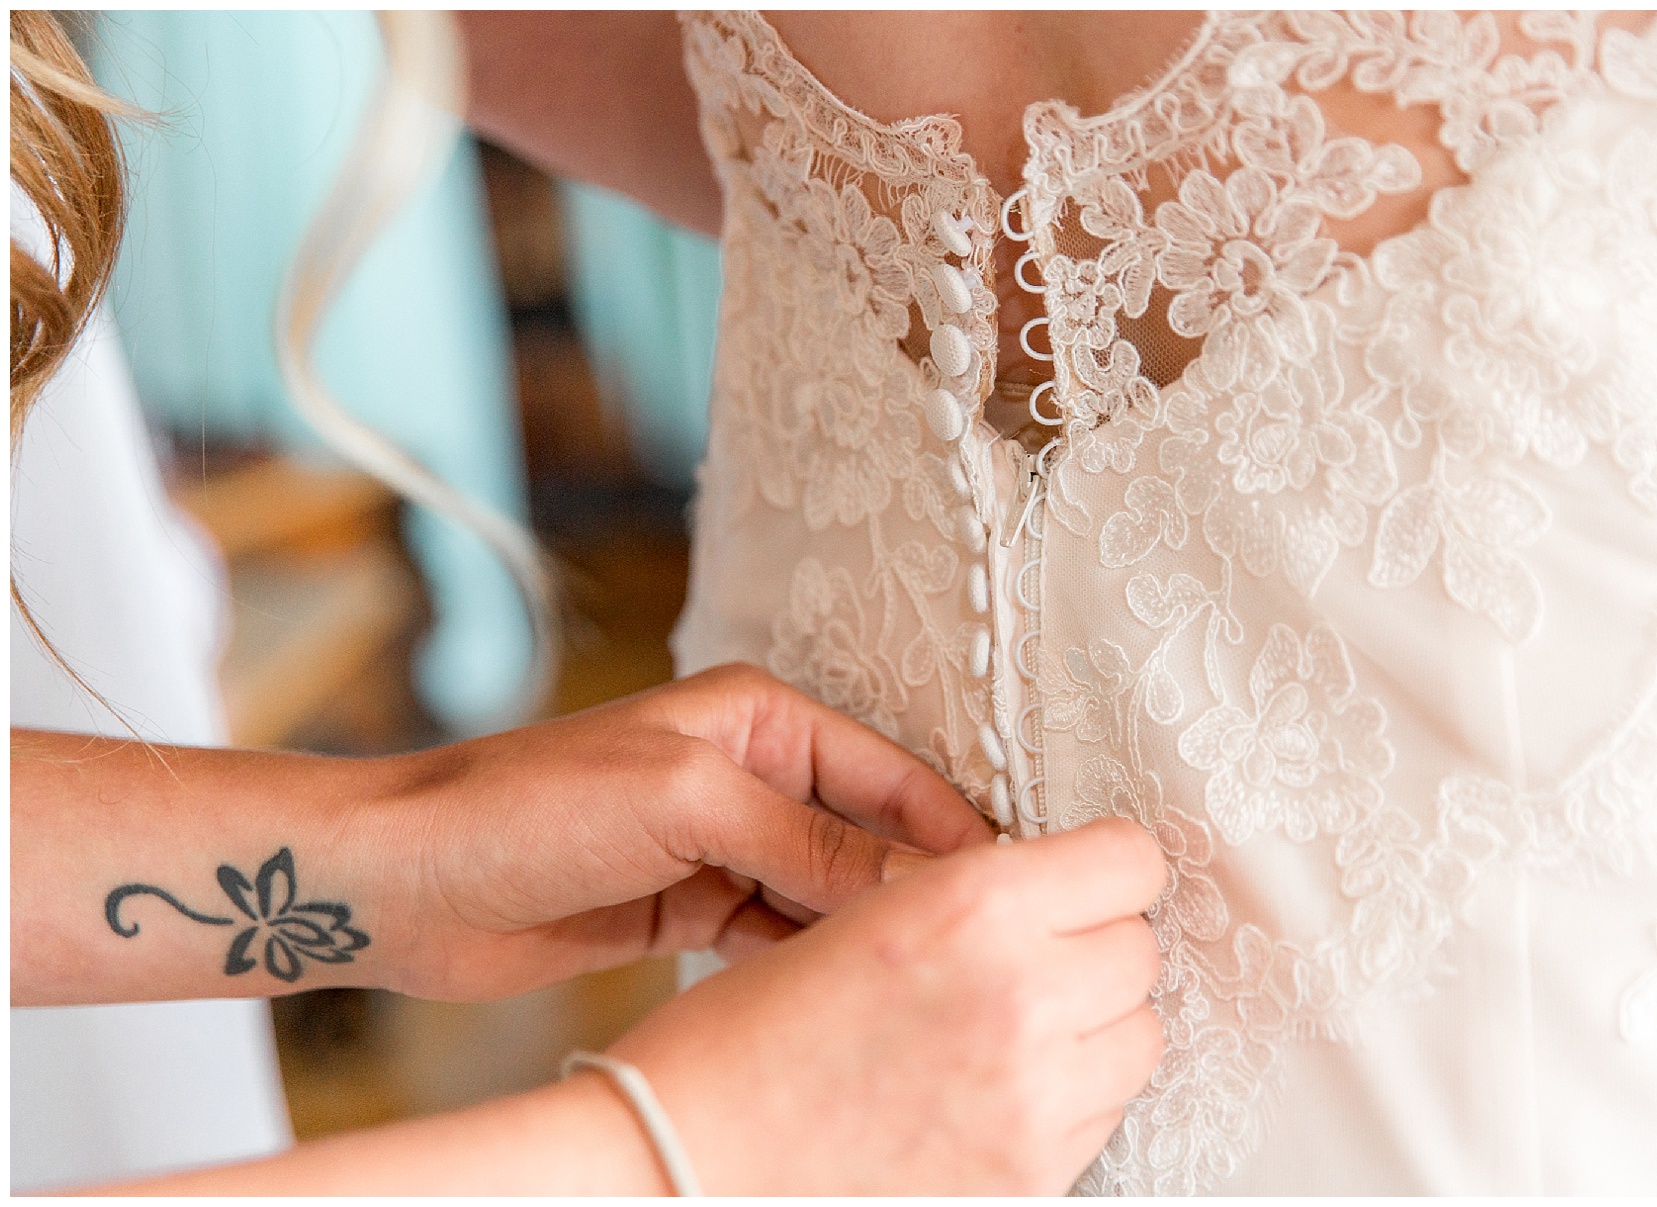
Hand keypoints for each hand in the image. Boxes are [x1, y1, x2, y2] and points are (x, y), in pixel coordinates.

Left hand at [374, 663, 992, 999]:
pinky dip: (811, 964)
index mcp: (759, 718)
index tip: (1009, 899)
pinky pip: (780, 935)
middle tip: (978, 958)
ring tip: (927, 989)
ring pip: (829, 893)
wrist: (406, 883)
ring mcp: (723, 844)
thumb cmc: (524, 809)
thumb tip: (916, 883)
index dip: (953, 836)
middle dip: (916, 892)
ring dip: (866, 936)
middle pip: (869, 837)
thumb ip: (807, 838)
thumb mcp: (683, 804)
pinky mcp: (694, 905)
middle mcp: (751, 775)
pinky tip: (847, 1001)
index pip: (893, 777)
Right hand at [601, 817, 1168, 1194]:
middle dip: (1093, 946)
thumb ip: (968, 898)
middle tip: (1028, 957)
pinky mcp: (1031, 1182)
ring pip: (1136, 1038)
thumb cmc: (736, 1049)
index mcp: (970, 907)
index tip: (1080, 876)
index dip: (1102, 864)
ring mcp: (1035, 1103)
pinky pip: (1101, 1118)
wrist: (680, 1174)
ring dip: (1091, 1026)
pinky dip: (1066, 1100)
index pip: (1129, 860)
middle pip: (1139, 950)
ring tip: (1007, 1030)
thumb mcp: (856, 921)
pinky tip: (988, 1093)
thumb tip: (1051, 893)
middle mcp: (1020, 997)